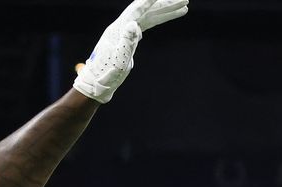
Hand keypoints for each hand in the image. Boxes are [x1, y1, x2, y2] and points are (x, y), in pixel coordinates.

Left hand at [73, 0, 189, 103]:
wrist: (97, 84)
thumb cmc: (106, 75)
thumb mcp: (118, 61)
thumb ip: (126, 42)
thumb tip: (134, 24)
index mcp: (118, 29)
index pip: (137, 9)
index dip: (151, 0)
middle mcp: (122, 26)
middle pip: (146, 9)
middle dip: (165, 3)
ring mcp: (125, 31)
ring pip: (149, 16)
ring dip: (166, 10)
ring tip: (184, 7)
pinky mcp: (128, 38)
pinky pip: (147, 24)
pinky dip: (159, 20)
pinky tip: (167, 16)